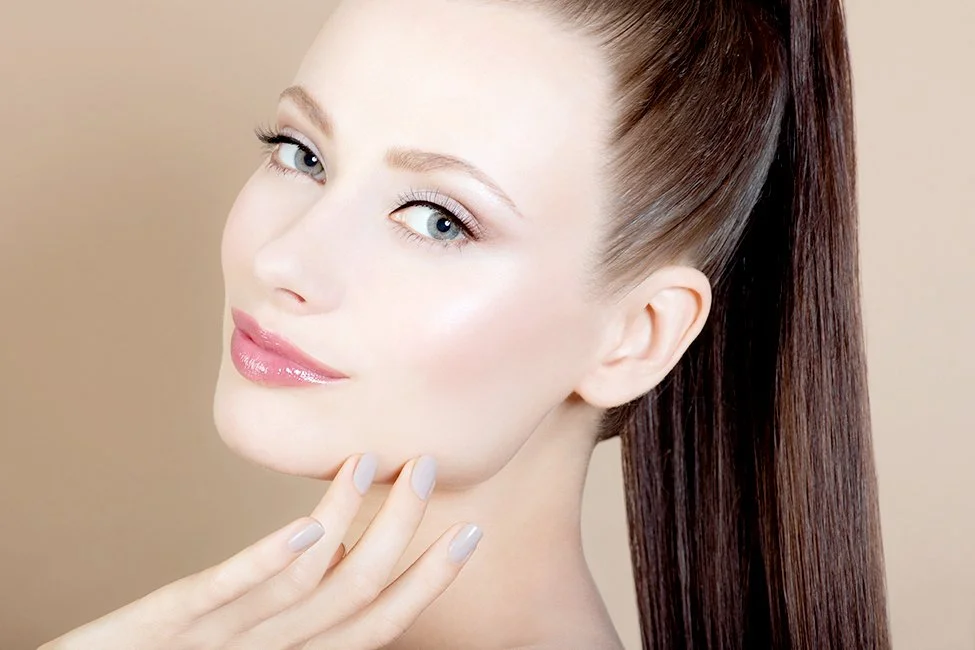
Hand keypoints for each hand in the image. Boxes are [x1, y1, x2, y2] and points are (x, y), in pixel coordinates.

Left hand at [39, 454, 482, 649]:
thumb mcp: (248, 638)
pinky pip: (226, 593)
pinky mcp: (166, 625)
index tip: (469, 530)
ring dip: (350, 521)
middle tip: (428, 467)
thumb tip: (341, 550)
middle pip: (355, 594)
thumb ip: (294, 605)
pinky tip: (310, 525)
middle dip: (401, 530)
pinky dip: (273, 559)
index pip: (376, 619)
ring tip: (375, 463)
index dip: (428, 579)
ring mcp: (220, 641)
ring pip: (306, 586)